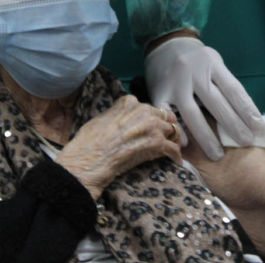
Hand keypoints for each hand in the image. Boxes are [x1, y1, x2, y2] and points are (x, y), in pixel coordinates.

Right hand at [57, 95, 180, 199]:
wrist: (89, 158)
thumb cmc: (89, 141)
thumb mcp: (102, 118)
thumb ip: (118, 115)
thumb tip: (121, 121)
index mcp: (129, 102)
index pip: (148, 108)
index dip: (151, 118)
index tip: (150, 127)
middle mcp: (144, 110)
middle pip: (164, 117)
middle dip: (165, 127)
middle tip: (165, 138)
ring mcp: (152, 126)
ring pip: (172, 131)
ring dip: (173, 140)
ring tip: (172, 149)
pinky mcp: (158, 143)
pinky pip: (174, 149)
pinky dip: (175, 156)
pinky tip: (175, 162)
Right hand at [145, 36, 261, 160]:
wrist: (167, 46)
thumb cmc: (199, 62)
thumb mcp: (215, 65)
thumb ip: (226, 86)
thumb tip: (248, 118)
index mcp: (211, 62)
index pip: (232, 88)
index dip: (246, 109)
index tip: (258, 127)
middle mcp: (192, 71)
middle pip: (215, 102)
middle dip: (232, 125)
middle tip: (245, 142)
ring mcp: (174, 83)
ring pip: (191, 112)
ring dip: (206, 136)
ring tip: (218, 154)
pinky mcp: (158, 92)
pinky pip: (166, 114)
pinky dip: (177, 129)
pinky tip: (187, 145)